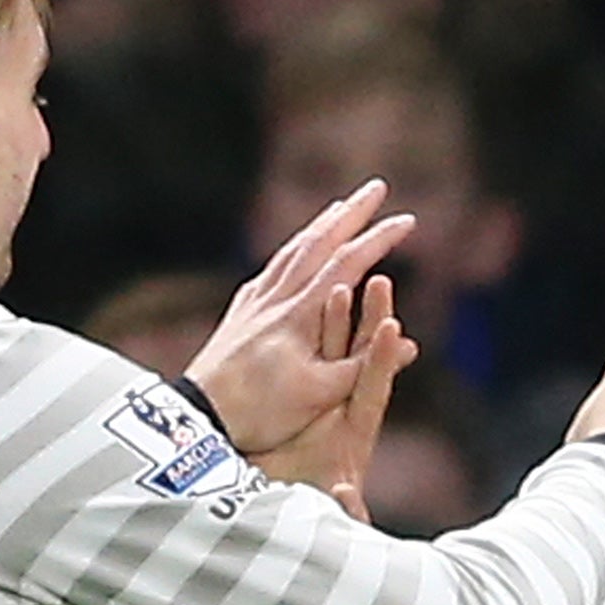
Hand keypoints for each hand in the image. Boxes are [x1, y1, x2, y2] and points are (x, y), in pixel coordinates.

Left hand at [183, 179, 415, 452]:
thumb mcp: (319, 395)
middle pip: (317, 242)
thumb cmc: (260, 411)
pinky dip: (289, 252)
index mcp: (300, 314)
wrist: (196, 417)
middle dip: (350, 213)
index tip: (408, 221)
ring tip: (337, 209)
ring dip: (319, 226)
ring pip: (290, 252)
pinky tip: (290, 254)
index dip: (379, 240)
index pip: (347, 263)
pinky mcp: (239, 315)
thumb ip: (364, 366)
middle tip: (375, 188)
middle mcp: (275, 298)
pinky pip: (270, 270)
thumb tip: (408, 346)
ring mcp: (254, 303)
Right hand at [249, 273, 416, 511]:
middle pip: (362, 361)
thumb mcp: (325, 510)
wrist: (280, 519)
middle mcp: (345, 413)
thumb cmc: (304, 514)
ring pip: (334, 353)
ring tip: (342, 283)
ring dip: (339, 320)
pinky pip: (308, 359)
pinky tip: (308, 304)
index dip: (382, 363)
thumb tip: (348, 502)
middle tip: (381, 282)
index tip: (394, 330)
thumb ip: (342, 506)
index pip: (373, 391)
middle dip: (372, 322)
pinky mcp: (306, 400)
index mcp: (356, 436)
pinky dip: (310, 333)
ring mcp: (326, 404)